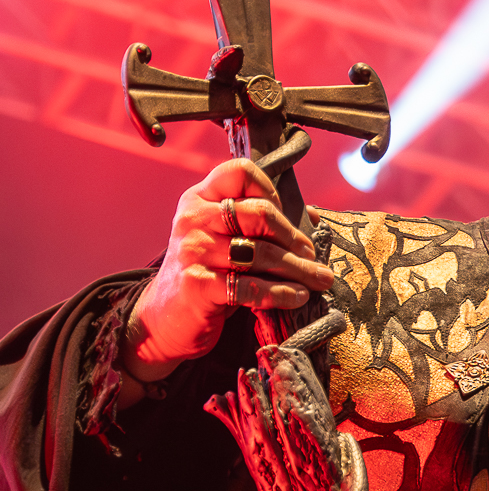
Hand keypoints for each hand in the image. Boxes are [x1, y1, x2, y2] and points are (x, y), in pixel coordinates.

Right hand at [123, 159, 333, 381]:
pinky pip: (251, 286)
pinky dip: (281, 293)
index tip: (288, 218)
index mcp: (200, 198)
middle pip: (259, 213)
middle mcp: (194, 219)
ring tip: (318, 280)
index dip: (271, 191)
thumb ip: (261, 224)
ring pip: (261, 253)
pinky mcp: (198, 285)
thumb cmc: (207, 273)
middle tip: (312, 255)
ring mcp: (194, 251)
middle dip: (294, 238)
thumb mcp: (225, 240)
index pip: (240, 172)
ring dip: (298, 269)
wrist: (166, 318)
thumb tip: (314, 216)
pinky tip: (298, 297)